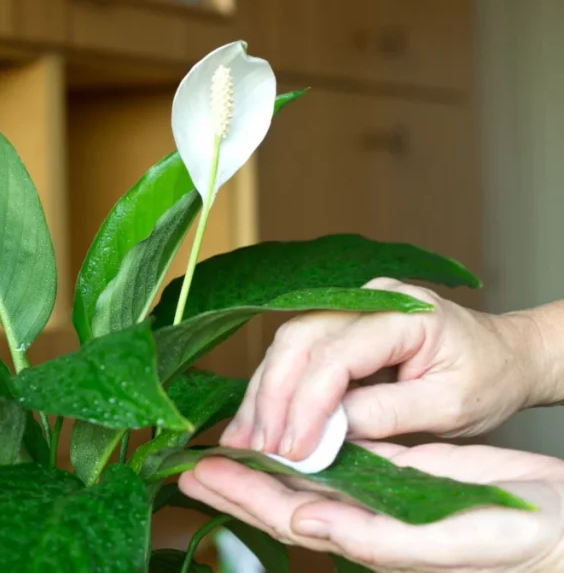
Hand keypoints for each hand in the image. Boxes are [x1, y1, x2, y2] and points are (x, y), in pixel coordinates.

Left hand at [179, 442, 563, 571]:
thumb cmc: (531, 543)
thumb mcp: (461, 541)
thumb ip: (384, 540)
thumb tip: (310, 524)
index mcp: (374, 543)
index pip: (291, 517)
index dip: (243, 497)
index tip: (198, 473)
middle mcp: (370, 521)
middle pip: (287, 499)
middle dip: (237, 481)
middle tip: (188, 461)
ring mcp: (386, 498)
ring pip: (311, 476)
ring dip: (267, 459)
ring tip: (227, 441)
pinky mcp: (407, 474)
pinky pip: (347, 457)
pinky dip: (312, 443)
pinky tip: (293, 428)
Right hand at [221, 278, 544, 461]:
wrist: (505, 356)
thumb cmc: (488, 379)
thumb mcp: (449, 408)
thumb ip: (387, 415)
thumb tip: (326, 432)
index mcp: (404, 313)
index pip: (336, 355)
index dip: (308, 405)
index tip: (294, 450)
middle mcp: (367, 299)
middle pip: (298, 341)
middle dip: (270, 398)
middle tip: (255, 446)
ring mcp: (348, 307)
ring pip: (287, 345)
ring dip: (263, 394)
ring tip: (244, 440)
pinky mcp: (337, 325)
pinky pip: (296, 353)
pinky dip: (275, 389)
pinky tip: (259, 421)